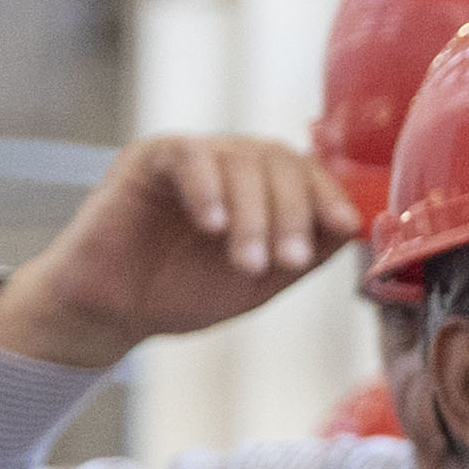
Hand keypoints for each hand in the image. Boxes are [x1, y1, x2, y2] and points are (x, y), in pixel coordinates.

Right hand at [0, 138, 368, 372]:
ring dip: (253, 214)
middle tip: (288, 261)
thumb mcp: (259, 282)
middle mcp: (228, 160)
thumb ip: (306, 253)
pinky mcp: (148, 157)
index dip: (328, 194)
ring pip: (239, 160)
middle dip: (291, 213)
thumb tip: (357, 226)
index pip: (304, 170)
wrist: (110, 313)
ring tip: (247, 263)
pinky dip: (207, 189)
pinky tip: (212, 228)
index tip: (342, 227)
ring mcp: (189, 155)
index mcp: (258, 184)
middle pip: (278, 161)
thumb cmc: (180, 294)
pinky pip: (188, 156)